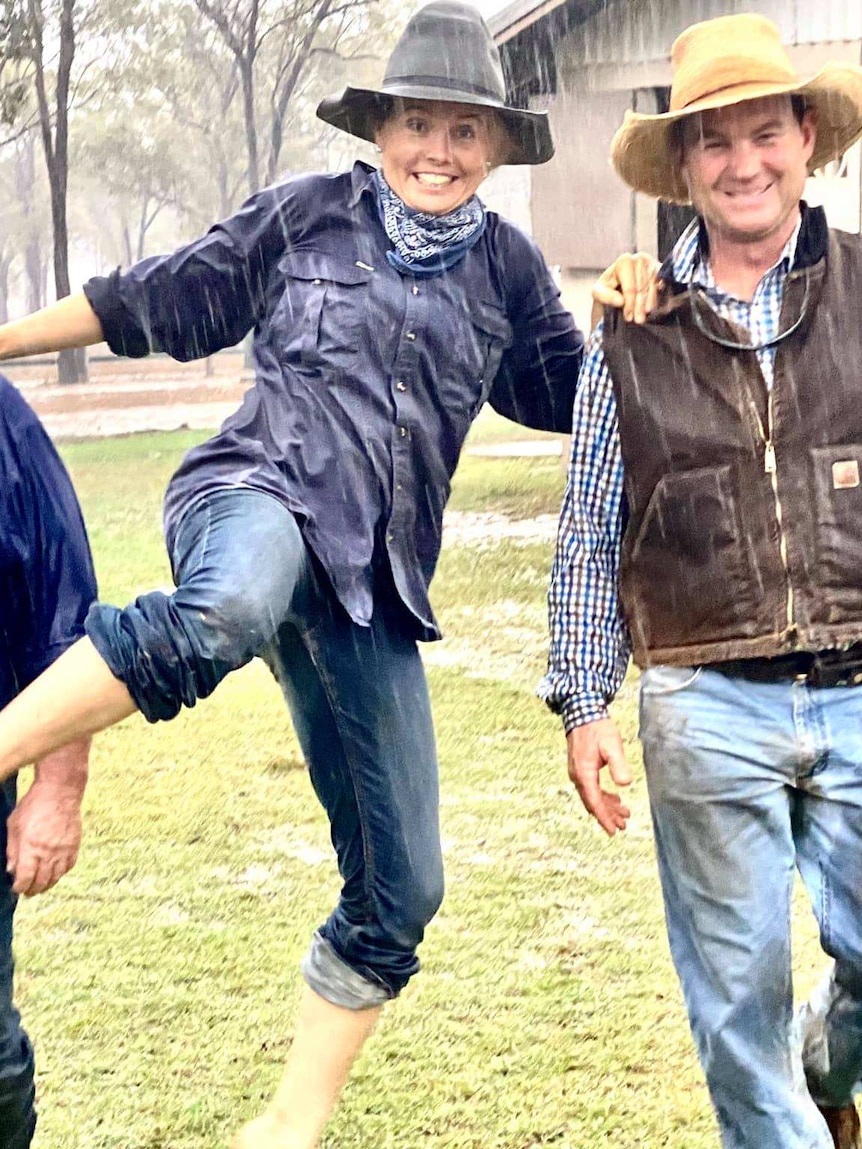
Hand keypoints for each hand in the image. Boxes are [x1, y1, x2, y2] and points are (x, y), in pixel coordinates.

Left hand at [6, 779, 82, 895]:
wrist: (60, 790)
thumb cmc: (33, 804)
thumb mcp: (14, 824)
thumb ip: (12, 849)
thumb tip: (11, 870)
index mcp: (31, 847)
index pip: (25, 878)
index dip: (19, 887)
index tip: (16, 888)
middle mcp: (48, 852)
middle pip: (41, 882)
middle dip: (32, 890)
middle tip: (27, 891)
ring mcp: (63, 849)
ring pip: (56, 878)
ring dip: (47, 885)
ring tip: (40, 886)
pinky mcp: (74, 845)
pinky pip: (68, 867)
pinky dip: (61, 873)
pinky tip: (55, 873)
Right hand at [566, 718, 631, 835]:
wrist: (582, 713)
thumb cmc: (598, 729)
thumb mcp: (612, 745)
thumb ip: (618, 765)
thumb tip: (625, 784)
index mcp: (584, 774)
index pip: (594, 803)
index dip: (604, 818)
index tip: (613, 831)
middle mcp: (577, 776)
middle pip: (593, 803)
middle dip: (607, 816)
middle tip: (623, 826)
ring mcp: (577, 772)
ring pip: (592, 796)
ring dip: (607, 807)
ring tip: (624, 813)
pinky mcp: (580, 768)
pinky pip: (590, 788)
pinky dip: (602, 796)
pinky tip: (614, 798)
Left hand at [592, 252, 662, 325]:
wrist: (617, 288)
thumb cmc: (608, 290)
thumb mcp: (599, 293)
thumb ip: (605, 296)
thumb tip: (620, 301)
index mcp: (624, 262)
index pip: (631, 286)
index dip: (630, 303)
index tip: (628, 317)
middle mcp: (639, 259)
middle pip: (642, 288)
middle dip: (639, 306)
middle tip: (638, 320)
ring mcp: (652, 264)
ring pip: (652, 289)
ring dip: (648, 304)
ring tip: (643, 317)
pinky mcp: (660, 270)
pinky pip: (662, 287)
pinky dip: (657, 299)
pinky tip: (651, 308)